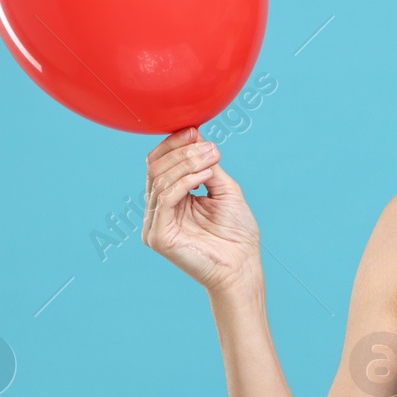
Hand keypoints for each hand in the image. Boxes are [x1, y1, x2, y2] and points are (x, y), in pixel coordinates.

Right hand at [142, 127, 261, 295]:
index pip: (159, 164)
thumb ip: (208, 166)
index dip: (173, 144)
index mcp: (170, 199)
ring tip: (212, 159)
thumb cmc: (236, 233)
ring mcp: (154, 224)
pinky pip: (165, 199)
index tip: (195, 130)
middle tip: (209, 147)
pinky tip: (206, 176)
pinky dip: (185, 181)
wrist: (243, 266)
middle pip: (155, 168)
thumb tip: (197, 137)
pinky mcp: (158, 236)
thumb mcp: (224, 189)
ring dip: (187, 163)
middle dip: (182, 152)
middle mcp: (158, 210)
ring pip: (159, 180)